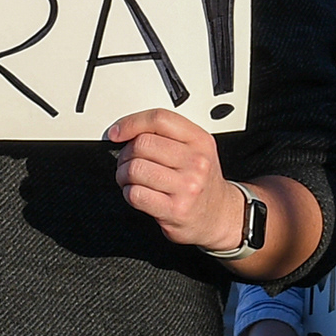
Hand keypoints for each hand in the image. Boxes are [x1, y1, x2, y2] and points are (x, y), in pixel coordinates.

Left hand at [107, 108, 242, 251]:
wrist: (219, 216)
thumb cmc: (201, 182)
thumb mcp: (196, 150)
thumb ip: (167, 136)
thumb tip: (125, 130)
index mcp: (200, 141)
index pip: (159, 119)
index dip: (131, 123)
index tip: (117, 133)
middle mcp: (196, 162)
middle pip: (142, 144)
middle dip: (125, 154)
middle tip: (128, 163)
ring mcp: (187, 187)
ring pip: (135, 169)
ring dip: (123, 175)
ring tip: (131, 179)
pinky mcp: (175, 209)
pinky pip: (135, 194)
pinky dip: (128, 193)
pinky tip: (138, 193)